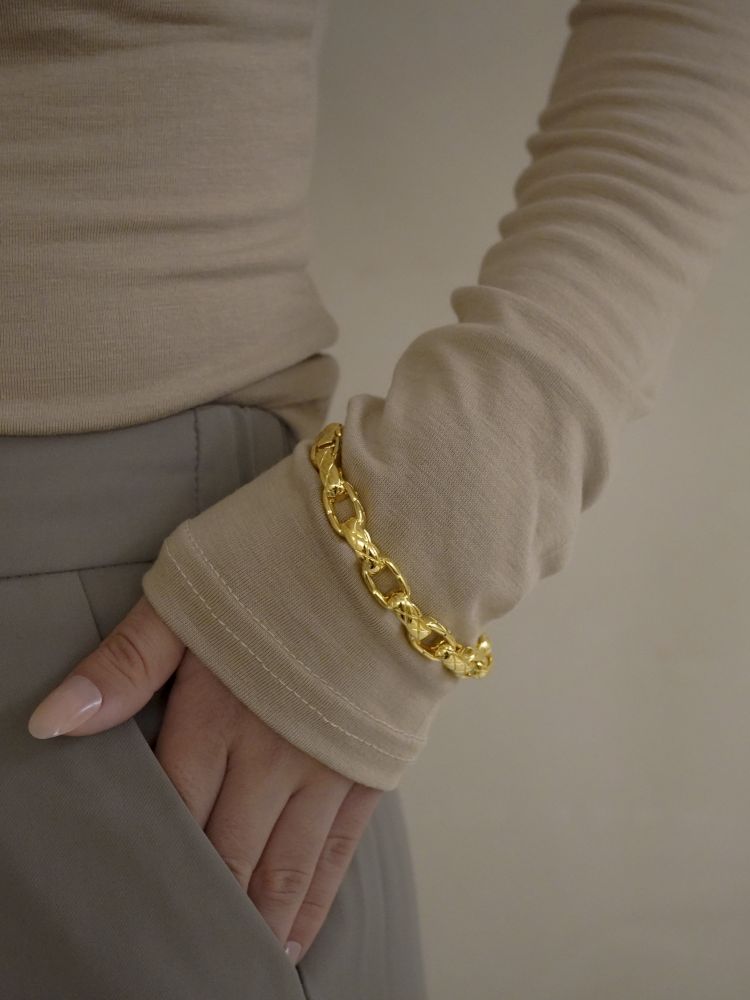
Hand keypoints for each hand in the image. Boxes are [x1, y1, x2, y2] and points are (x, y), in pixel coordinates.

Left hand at [27, 595, 382, 964]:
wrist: (390, 547)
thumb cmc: (282, 560)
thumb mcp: (190, 594)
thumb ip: (125, 663)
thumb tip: (54, 721)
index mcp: (215, 714)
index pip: (172, 810)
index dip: (151, 858)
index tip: (132, 897)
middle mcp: (268, 756)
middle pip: (225, 851)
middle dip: (202, 901)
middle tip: (177, 947)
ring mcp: (324, 768)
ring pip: (281, 868)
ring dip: (254, 919)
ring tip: (234, 960)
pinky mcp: (369, 768)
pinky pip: (337, 854)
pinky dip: (313, 901)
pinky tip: (295, 934)